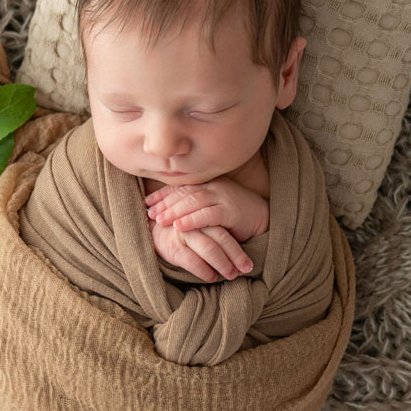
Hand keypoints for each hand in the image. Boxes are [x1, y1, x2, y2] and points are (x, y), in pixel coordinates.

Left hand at [145, 177, 268, 242]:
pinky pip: (208, 215)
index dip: (163, 194)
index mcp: (207, 183)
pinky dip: (192, 220)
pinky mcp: (231, 210)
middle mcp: (214, 186)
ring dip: (175, 211)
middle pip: (184, 193)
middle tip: (149, 213)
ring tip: (160, 220)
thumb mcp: (212, 205)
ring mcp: (223, 197)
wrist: (262, 216)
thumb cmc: (233, 214)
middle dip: (165, 203)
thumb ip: (195, 204)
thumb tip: (169, 210)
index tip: (147, 202)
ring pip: (193, 202)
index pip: (181, 186)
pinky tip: (179, 227)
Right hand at [148, 218, 255, 283]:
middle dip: (235, 256)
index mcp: (202, 213)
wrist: (148, 229)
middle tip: (246, 270)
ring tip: (231, 275)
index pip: (224, 231)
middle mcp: (194, 222)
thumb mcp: (196, 225)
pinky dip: (203, 270)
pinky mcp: (172, 246)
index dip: (238, 248)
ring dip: (223, 264)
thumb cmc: (177, 230)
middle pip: (221, 237)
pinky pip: (192, 260)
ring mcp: (183, 233)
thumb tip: (236, 253)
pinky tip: (211, 277)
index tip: (249, 264)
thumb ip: (211, 231)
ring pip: (209, 248)